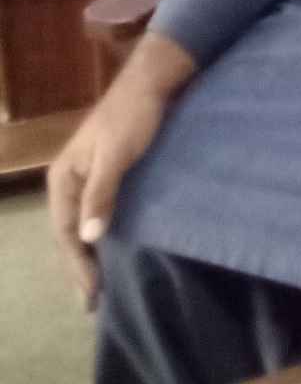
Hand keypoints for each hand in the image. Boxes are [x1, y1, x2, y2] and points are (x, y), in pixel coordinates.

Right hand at [47, 32, 194, 308]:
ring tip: (103, 284)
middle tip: (94, 302)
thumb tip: (89, 238)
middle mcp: (69, 180)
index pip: (64, 232)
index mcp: (63, 176)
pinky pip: (99, 213)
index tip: (92, 293)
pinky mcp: (108, 174)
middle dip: (80, 266)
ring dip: (91, 254)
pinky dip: (104, 235)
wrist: (154, 81)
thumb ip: (102, 193)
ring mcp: (88, 177)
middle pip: (69, 233)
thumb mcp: (117, 153)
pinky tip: (116, 249)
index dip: (77, 265)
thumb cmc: (134, 115)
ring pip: (83, 224)